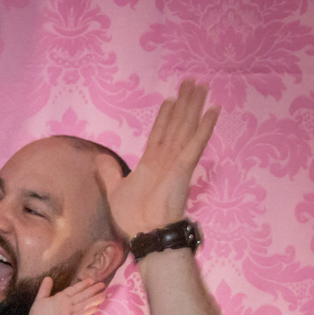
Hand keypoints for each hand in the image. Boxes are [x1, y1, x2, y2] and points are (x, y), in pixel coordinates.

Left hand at [26, 277, 106, 314]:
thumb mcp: (40, 299)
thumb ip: (45, 289)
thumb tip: (48, 277)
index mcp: (61, 299)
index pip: (74, 290)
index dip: (82, 285)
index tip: (91, 280)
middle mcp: (67, 305)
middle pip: (82, 296)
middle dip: (92, 291)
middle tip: (103, 285)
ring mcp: (69, 314)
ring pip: (83, 305)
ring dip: (93, 300)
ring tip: (104, 295)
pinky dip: (86, 312)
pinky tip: (95, 308)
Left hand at [102, 78, 219, 237]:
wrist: (146, 232)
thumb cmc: (134, 217)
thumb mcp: (115, 190)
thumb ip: (110, 173)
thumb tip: (100, 159)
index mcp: (151, 163)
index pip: (160, 133)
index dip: (165, 115)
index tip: (171, 98)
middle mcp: (166, 159)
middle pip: (176, 124)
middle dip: (184, 103)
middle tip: (192, 82)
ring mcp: (177, 162)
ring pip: (186, 127)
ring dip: (194, 106)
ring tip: (202, 86)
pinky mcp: (184, 168)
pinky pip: (196, 144)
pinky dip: (204, 128)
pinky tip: (213, 111)